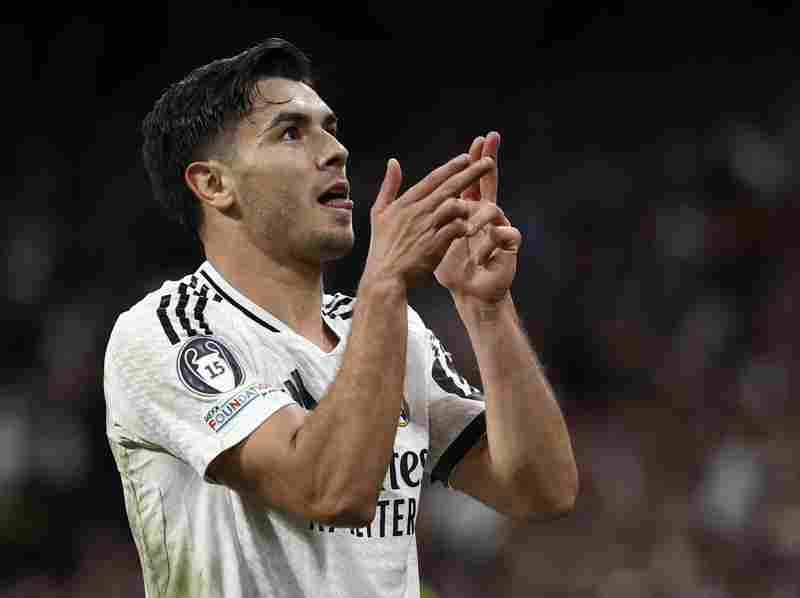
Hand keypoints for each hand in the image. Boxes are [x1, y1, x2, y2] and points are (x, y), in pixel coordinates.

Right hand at [361, 153, 494, 291]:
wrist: (385, 276)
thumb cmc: (382, 247)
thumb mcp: (380, 212)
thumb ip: (388, 186)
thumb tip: (393, 162)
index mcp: (406, 202)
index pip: (433, 179)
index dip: (451, 167)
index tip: (467, 158)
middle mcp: (417, 211)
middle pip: (449, 187)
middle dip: (471, 173)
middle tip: (488, 162)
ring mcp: (426, 227)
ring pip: (454, 205)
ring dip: (468, 203)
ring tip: (477, 206)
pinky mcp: (434, 244)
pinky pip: (456, 228)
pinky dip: (465, 225)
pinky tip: (471, 226)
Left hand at [434, 132, 521, 303]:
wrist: (472, 293)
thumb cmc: (454, 268)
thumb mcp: (435, 242)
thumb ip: (426, 221)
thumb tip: (414, 201)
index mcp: (468, 212)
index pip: (470, 182)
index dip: (473, 162)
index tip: (478, 139)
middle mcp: (487, 216)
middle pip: (489, 184)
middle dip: (489, 163)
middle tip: (491, 143)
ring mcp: (500, 227)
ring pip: (494, 211)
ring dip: (479, 219)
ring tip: (467, 232)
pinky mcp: (510, 246)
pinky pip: (506, 236)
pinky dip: (491, 245)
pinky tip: (481, 256)